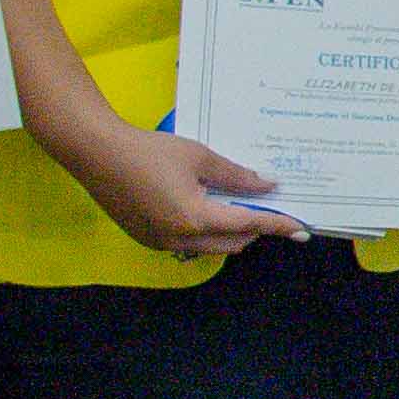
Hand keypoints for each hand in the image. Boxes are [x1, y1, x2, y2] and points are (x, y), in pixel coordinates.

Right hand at [76, 116, 304, 260]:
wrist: (96, 153)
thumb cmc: (150, 150)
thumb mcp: (200, 157)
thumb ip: (237, 175)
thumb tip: (269, 184)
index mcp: (196, 218)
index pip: (248, 225)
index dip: (277, 225)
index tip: (301, 230)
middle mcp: (180, 239)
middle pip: (232, 243)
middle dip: (254, 230)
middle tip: (269, 211)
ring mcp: (160, 243)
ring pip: (209, 248)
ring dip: (229, 234)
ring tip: (240, 209)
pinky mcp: (146, 239)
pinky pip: (186, 245)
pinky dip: (204, 233)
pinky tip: (206, 211)